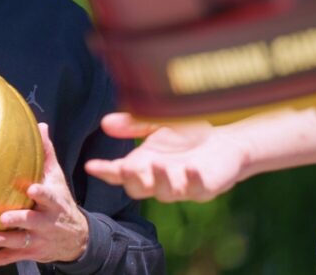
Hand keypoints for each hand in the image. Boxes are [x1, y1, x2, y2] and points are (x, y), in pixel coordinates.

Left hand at [0, 123, 87, 266]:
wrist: (76, 239)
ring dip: (5, 241)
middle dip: (20, 221)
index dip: (42, 194)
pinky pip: (10, 258)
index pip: (50, 197)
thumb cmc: (60, 202)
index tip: (33, 189)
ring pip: (20, 243)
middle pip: (33, 222)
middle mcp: (46, 223)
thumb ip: (47, 154)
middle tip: (4, 218)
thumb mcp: (57, 179)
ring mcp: (37, 240)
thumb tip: (40, 125)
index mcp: (54, 203)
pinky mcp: (28, 253)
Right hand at [84, 113, 245, 201]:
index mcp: (142, 164)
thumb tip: (105, 123)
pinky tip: (190, 167)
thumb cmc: (186, 135)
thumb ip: (133, 124)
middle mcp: (158, 179)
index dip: (104, 171)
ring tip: (158, 164)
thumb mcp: (156, 124)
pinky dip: (192, 180)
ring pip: (164, 193)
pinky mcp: (204, 188)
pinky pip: (196, 189)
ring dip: (159, 180)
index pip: (118, 173)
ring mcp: (181, 186)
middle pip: (137, 189)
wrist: (224, 140)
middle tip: (127, 168)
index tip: (91, 166)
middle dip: (131, 180)